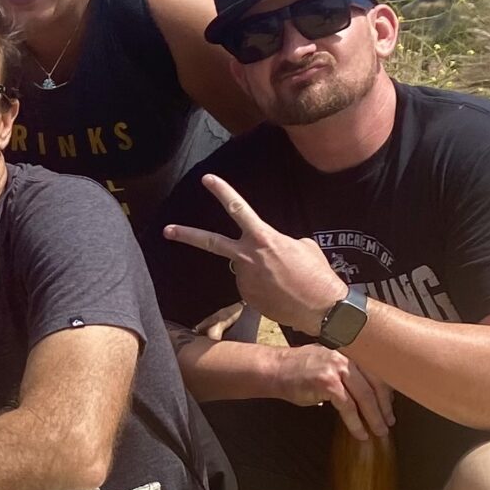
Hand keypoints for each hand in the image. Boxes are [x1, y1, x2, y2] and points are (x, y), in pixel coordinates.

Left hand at [161, 174, 348, 335]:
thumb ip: (278, 242)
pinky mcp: (245, 297)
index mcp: (263, 238)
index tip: (207, 180)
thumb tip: (269, 249)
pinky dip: (261, 287)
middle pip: (210, 242)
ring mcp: (243, 279)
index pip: (238, 209)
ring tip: (282, 281)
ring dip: (257, 272)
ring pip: (242, 268)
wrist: (321, 309)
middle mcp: (247, 257)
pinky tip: (278, 292)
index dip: (222, 192)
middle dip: (186, 235)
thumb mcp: (303, 246)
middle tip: (167, 230)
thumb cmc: (317, 274)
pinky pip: (249, 286)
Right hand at [272, 346, 396, 439]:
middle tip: (389, 422)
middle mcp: (346, 357)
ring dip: (374, 418)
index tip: (390, 406)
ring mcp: (337, 368)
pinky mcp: (327, 383)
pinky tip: (359, 433)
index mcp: (350, 352)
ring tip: (379, 431)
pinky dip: (355, 423)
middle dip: (385, 407)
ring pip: (365, 396)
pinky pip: (348, 407)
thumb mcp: (327, 361)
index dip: (387, 391)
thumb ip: (348, 370)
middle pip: (376, 384)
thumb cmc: (298, 370)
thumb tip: (368, 390)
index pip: (377, 371)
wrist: (274, 370)